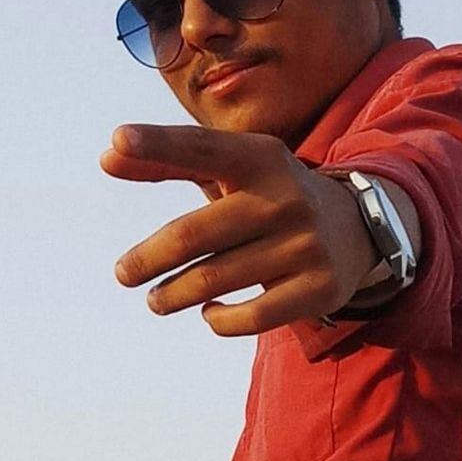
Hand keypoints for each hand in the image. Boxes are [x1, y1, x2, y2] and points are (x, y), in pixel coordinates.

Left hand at [101, 124, 376, 335]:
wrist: (356, 227)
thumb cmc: (268, 196)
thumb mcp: (230, 171)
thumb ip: (169, 161)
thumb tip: (106, 156)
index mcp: (262, 158)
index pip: (202, 149)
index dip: (158, 145)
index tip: (116, 141)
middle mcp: (286, 197)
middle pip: (195, 234)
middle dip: (149, 259)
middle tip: (124, 273)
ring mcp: (306, 244)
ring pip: (216, 280)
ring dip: (173, 295)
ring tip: (156, 300)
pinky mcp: (321, 287)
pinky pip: (253, 317)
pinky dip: (220, 319)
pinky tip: (208, 313)